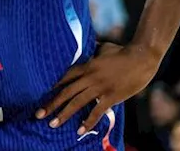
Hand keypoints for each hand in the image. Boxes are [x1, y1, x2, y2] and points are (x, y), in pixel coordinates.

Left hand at [36, 42, 158, 135]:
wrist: (142, 57)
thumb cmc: (122, 51)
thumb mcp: (102, 48)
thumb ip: (91, 52)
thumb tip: (83, 48)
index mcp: (87, 65)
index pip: (65, 76)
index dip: (52, 85)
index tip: (39, 93)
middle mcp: (90, 77)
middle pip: (66, 92)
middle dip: (51, 104)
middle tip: (38, 114)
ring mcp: (100, 88)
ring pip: (78, 103)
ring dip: (64, 114)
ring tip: (52, 124)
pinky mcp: (112, 97)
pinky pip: (97, 111)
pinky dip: (88, 122)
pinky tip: (80, 130)